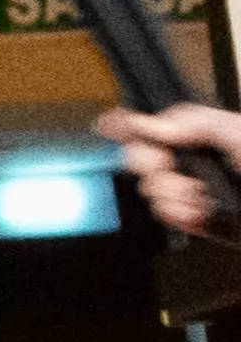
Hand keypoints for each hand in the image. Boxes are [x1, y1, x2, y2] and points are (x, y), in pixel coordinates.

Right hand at [103, 100, 240, 241]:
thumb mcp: (239, 132)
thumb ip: (198, 121)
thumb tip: (152, 123)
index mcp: (208, 135)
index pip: (158, 123)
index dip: (131, 123)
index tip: (113, 127)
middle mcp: (198, 160)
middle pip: (144, 154)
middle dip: (151, 162)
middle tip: (165, 166)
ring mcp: (196, 191)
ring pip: (152, 187)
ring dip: (170, 192)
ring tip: (197, 197)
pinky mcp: (198, 220)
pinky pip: (168, 214)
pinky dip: (179, 213)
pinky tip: (197, 212)